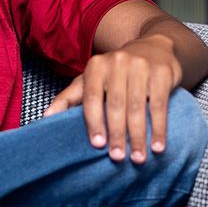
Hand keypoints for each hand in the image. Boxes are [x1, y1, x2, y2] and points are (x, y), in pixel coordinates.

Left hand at [42, 35, 183, 162]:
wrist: (154, 47)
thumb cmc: (116, 72)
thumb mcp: (91, 79)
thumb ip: (69, 98)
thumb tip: (45, 118)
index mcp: (95, 67)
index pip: (92, 98)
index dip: (94, 123)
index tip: (98, 145)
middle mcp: (117, 63)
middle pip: (116, 105)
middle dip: (117, 135)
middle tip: (118, 158)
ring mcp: (141, 66)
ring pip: (138, 108)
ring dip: (138, 137)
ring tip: (138, 158)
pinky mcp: (162, 73)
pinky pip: (159, 105)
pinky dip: (159, 128)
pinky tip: (158, 146)